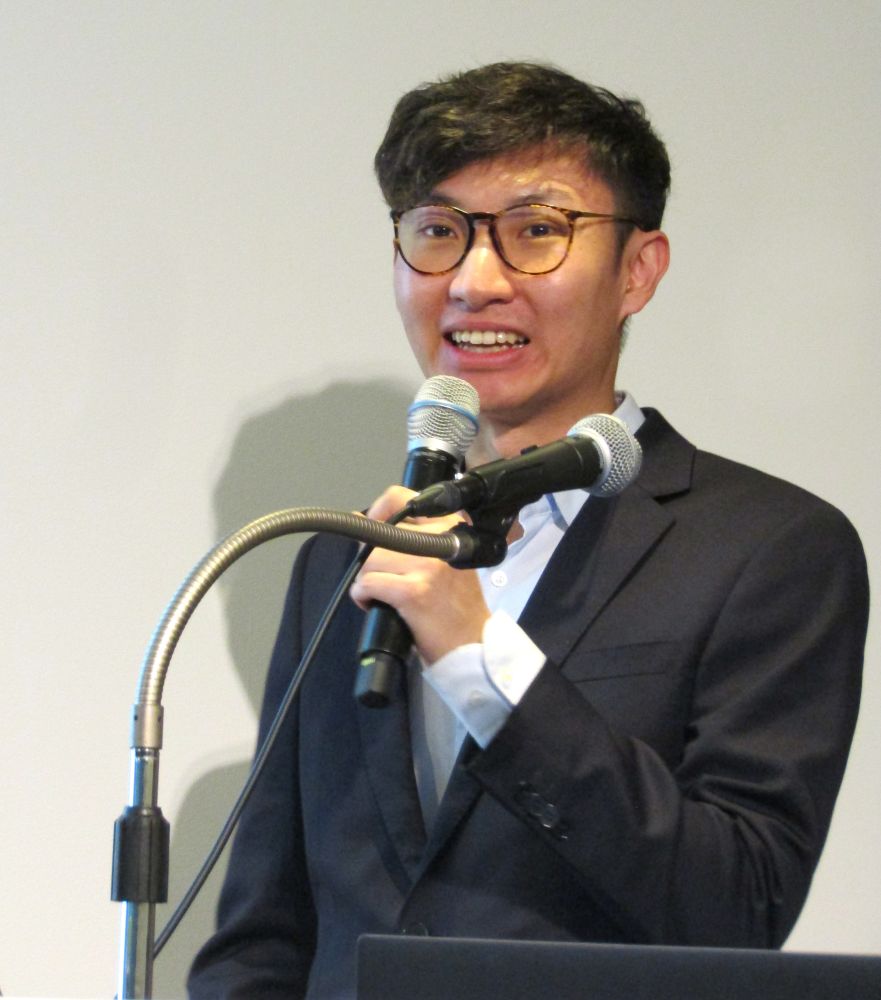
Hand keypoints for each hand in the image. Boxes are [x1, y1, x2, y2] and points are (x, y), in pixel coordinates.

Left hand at [350, 485, 490, 663]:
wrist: (472, 641)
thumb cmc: (454, 601)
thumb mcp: (441, 558)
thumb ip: (408, 536)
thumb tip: (358, 516)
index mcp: (450, 524)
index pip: (398, 497)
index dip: (378, 512)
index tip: (374, 532)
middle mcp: (442, 538)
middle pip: (379, 535)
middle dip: (373, 561)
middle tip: (387, 581)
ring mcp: (429, 564)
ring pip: (370, 560)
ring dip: (368, 580)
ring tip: (385, 595)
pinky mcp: (415, 590)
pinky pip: (368, 584)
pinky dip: (364, 596)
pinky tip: (377, 604)